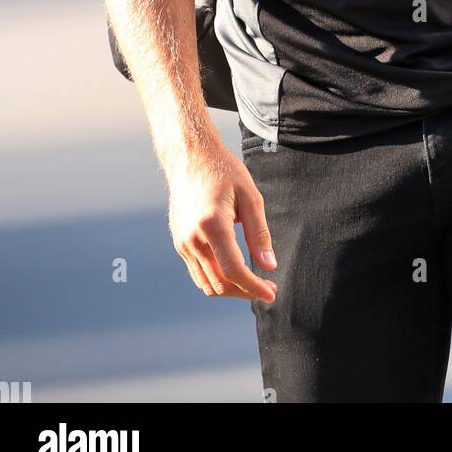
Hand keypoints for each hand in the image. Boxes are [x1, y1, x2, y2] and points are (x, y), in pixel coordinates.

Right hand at [166, 137, 277, 301]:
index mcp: (212, 224)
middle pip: (220, 283)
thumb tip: (269, 265)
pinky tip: (234, 271)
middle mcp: (192, 238)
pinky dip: (217, 279)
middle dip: (245, 291)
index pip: (234, 271)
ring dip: (231, 290)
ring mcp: (182, 243)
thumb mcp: (250, 197)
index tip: (271, 293)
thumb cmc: (224, 171)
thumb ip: (259, 234)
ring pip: (206, 283)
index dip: (254, 287)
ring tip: (253, 283)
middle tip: (268, 287)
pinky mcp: (179, 242)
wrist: (190, 158)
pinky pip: (198, 273)